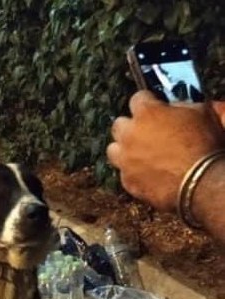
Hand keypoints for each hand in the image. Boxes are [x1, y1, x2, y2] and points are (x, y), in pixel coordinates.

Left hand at [107, 91, 224, 210]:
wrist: (199, 181)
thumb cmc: (202, 146)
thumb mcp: (200, 113)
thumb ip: (181, 106)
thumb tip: (175, 108)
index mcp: (146, 113)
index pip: (137, 98)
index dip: (148, 102)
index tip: (154, 107)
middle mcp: (129, 135)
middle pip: (119, 125)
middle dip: (131, 127)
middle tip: (146, 132)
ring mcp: (125, 160)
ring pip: (114, 150)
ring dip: (124, 150)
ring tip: (140, 154)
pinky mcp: (127, 182)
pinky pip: (124, 174)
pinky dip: (133, 173)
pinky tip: (147, 174)